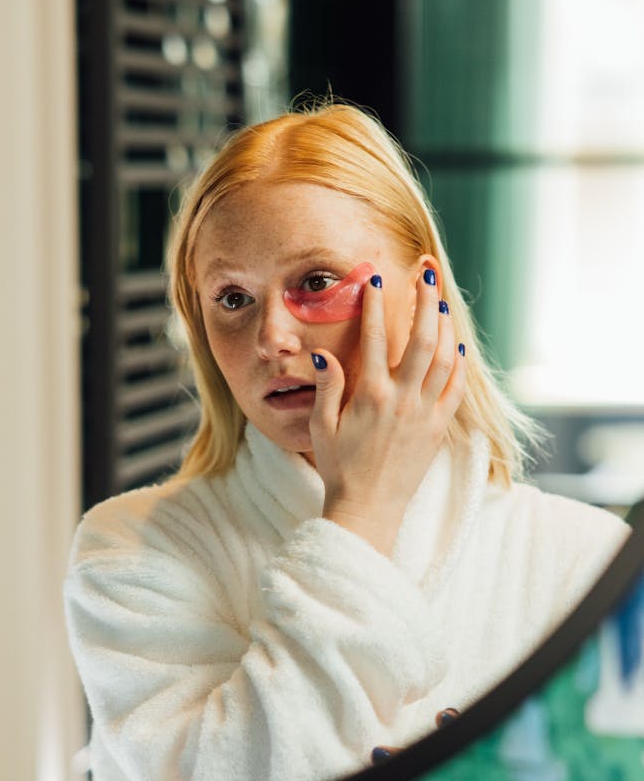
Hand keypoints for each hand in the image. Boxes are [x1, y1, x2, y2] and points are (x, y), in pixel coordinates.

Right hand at [309, 262, 465, 556]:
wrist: (368, 508)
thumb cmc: (339, 469)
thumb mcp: (321, 428)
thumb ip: (327, 388)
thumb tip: (324, 354)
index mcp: (370, 395)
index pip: (376, 336)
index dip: (376, 303)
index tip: (376, 276)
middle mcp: (402, 400)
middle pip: (422, 337)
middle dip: (425, 300)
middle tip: (425, 272)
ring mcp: (425, 413)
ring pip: (444, 357)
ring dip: (445, 324)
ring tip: (440, 298)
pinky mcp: (438, 429)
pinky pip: (454, 388)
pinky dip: (458, 362)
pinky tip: (456, 343)